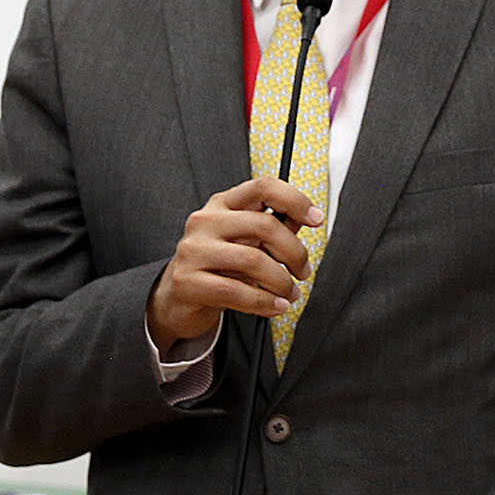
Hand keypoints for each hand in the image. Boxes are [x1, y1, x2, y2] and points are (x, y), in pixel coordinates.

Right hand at [147, 177, 321, 349]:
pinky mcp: (187, 281)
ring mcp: (193, 250)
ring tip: (290, 294)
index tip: (317, 220)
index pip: (263, 187)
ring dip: (282, 282)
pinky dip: (264, 302)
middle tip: (303, 272)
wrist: (177, 298)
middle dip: (294, 252)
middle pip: (264, 225)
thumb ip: (274, 229)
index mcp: (222, 204)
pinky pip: (236, 291)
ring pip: (253, 260)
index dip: (295, 200)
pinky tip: (276, 307)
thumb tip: (306, 219)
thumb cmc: (219, 267)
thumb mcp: (247, 242)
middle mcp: (205, 220)